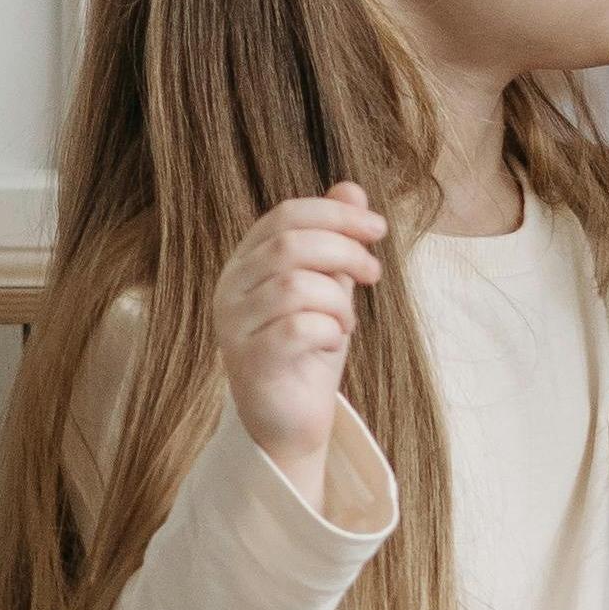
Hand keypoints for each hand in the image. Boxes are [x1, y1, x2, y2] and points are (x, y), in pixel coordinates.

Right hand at [214, 185, 385, 496]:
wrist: (291, 422)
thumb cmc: (309, 352)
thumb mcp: (329, 288)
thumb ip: (335, 242)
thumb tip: (352, 188)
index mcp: (246, 263)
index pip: (286, 216)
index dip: (336, 214)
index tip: (378, 229)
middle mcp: (230, 289)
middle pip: (290, 245)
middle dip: (344, 251)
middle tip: (373, 272)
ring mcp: (235, 327)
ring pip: (294, 286)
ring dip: (337, 300)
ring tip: (347, 322)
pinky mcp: (250, 363)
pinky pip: (297, 329)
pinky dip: (330, 330)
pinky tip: (333, 342)